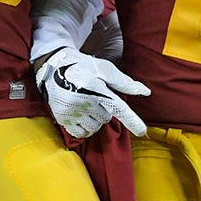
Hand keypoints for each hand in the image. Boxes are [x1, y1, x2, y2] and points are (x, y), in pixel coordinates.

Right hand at [34, 48, 149, 138]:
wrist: (54, 66)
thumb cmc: (83, 66)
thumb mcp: (104, 69)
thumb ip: (125, 83)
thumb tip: (146, 92)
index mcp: (98, 89)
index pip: (118, 108)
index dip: (132, 120)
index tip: (142, 132)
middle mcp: (85, 102)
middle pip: (106, 118)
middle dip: (104, 110)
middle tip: (94, 97)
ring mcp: (72, 111)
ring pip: (94, 128)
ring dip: (94, 120)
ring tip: (86, 105)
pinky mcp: (63, 118)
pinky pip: (81, 134)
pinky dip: (84, 128)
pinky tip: (80, 115)